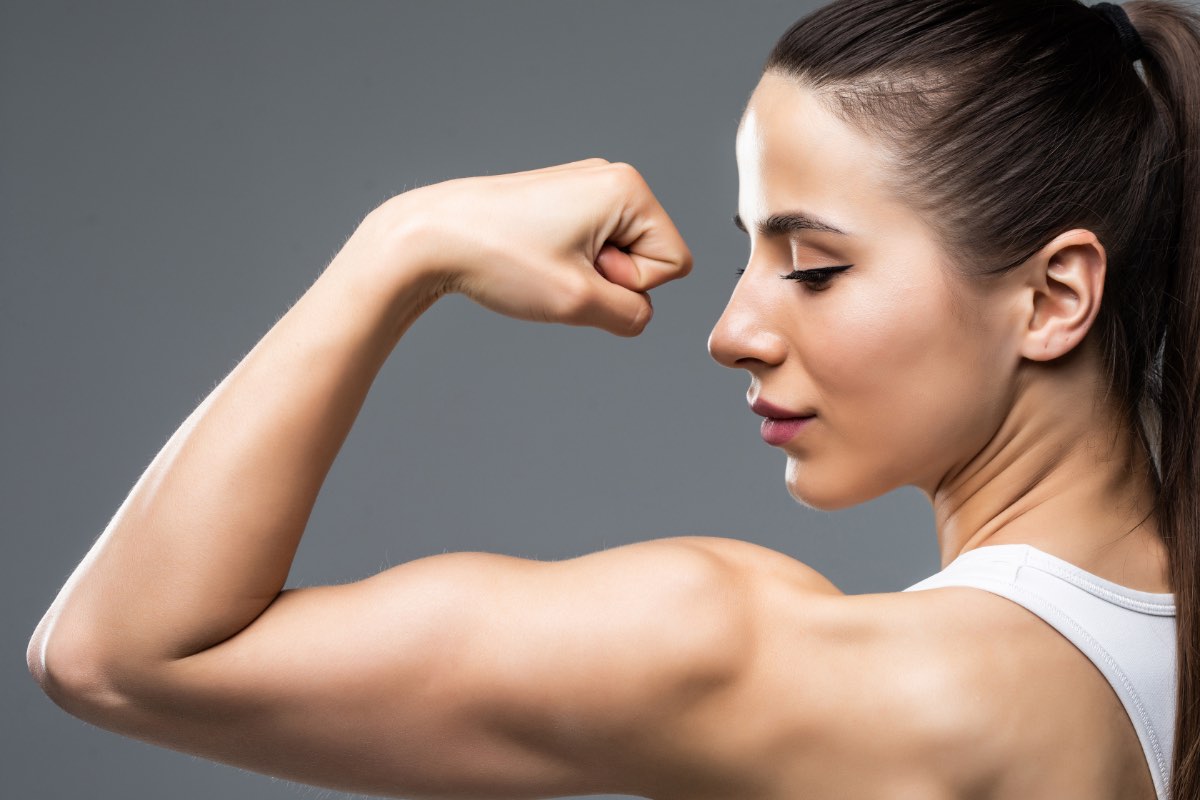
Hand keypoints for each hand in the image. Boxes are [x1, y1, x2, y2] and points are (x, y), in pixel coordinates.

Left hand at [382, 158, 693, 336]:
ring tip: (540, 266)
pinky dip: (567, 266)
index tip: (580, 272)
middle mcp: (611, 178)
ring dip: (586, 276)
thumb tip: (639, 314)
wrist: (430, 238)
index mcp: (628, 188)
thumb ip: (631, 315)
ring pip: (618, 257)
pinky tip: (531, 261)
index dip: (632, 285)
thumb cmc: (499, 260)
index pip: (674, 262)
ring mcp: (585, 187)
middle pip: (649, 257)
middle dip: (609, 279)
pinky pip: (591, 249)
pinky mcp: (561, 201)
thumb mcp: (578, 302)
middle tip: (556, 270)